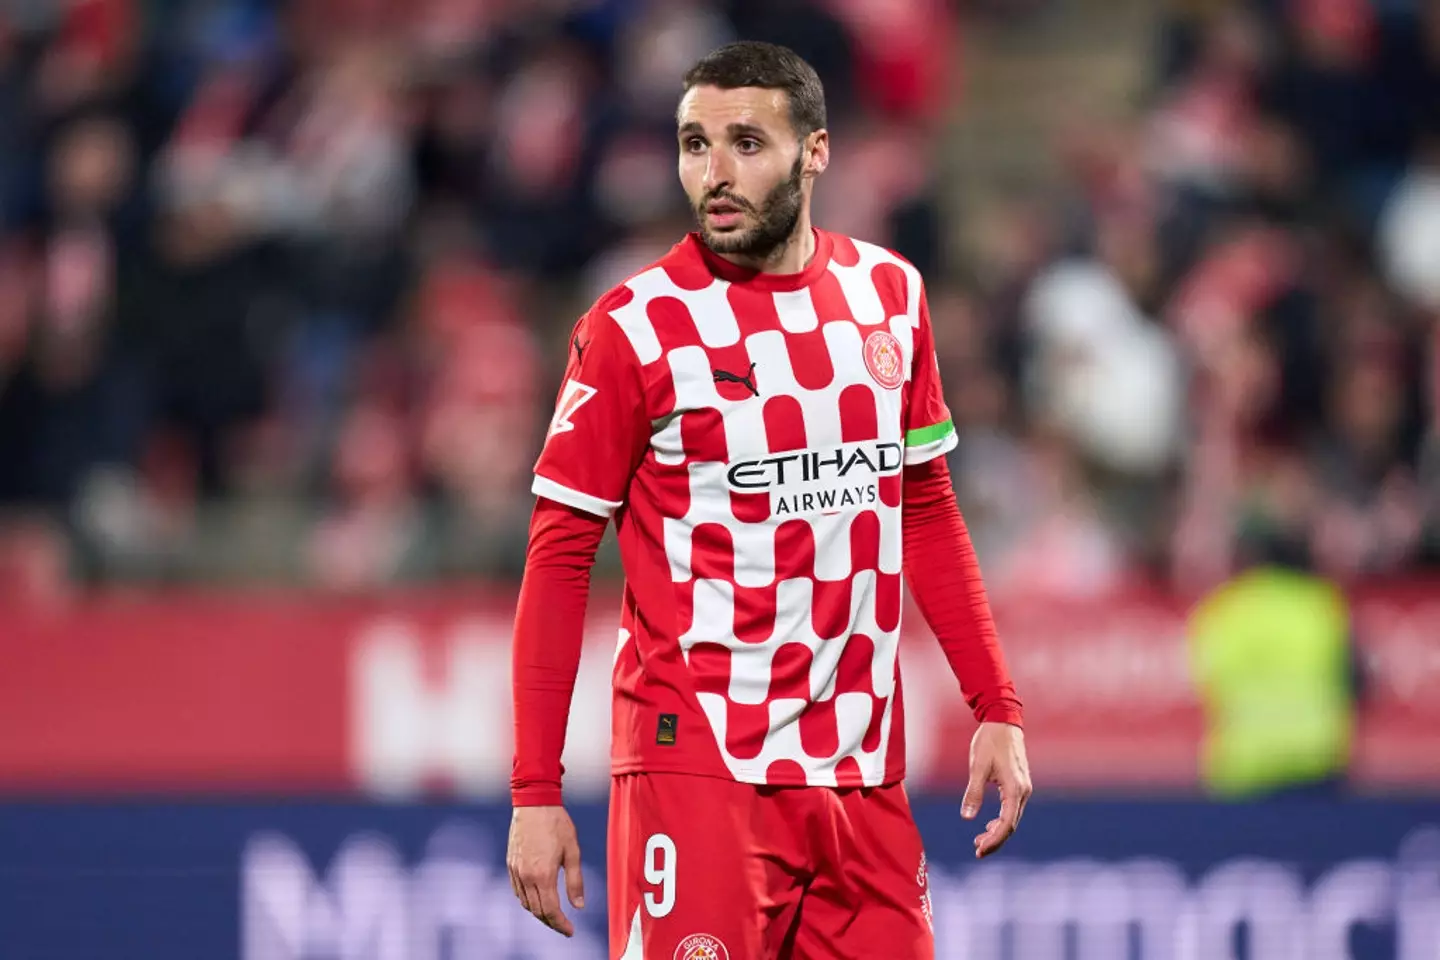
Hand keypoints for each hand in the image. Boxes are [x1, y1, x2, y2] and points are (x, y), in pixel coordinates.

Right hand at [507, 805, 585, 936]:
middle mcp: (527, 876)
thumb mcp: (573, 851)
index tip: (570, 931)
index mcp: (543, 875)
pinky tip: (538, 898)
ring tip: (553, 914)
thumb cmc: (557, 824)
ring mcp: (516, 871)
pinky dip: (528, 900)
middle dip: (551, 922)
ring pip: (526, 903)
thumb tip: (579, 906)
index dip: (561, 925)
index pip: (551, 911)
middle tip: (564, 927)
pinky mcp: (511, 864)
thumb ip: (575, 881)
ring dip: (539, 913)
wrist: (534, 803)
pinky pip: (518, 891)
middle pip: (537, 911)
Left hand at [961, 722, 1031, 858]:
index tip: (979, 850)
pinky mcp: (1019, 784)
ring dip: (997, 831)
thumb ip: (973, 793)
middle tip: (977, 851)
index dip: (994, 840)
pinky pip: (1012, 808)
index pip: (1006, 824)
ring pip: (1012, 818)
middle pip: (1011, 825)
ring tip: (978, 840)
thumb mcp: (977, 767)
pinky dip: (1001, 819)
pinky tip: (988, 824)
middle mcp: (1023, 791)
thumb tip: (966, 817)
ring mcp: (1023, 788)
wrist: (1003, 721)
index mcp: (1014, 789)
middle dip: (995, 840)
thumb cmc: (989, 742)